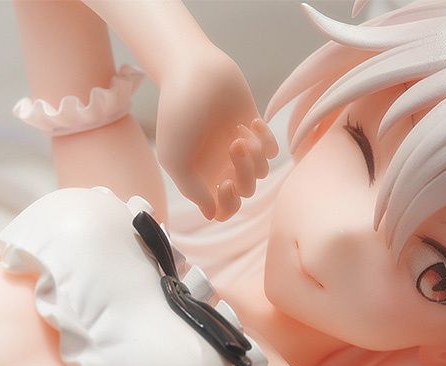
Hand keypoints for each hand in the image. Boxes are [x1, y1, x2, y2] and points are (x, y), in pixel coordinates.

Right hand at [154, 48, 278, 221]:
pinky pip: (271, 150)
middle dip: (244, 176)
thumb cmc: (179, 114)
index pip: (221, 210)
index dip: (227, 206)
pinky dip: (265, 140)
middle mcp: (219, 166)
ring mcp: (238, 148)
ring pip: (259, 173)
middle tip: (234, 149)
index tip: (224, 186)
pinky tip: (252, 123)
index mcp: (200, 177)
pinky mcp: (254, 130)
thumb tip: (212, 214)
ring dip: (253, 156)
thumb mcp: (174, 159)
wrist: (196, 72)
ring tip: (239, 134)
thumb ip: (192, 191)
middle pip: (243, 193)